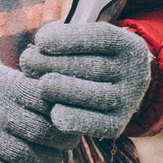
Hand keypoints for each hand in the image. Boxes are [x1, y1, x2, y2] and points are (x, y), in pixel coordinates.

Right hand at [0, 40, 76, 162]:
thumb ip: (16, 86)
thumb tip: (49, 99)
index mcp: (3, 85)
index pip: (52, 103)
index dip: (65, 110)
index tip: (66, 112)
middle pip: (50, 132)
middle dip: (65, 138)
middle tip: (66, 138)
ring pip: (38, 159)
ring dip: (51, 160)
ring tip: (49, 155)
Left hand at [19, 21, 152, 141]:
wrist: (114, 87)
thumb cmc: (89, 56)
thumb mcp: (86, 40)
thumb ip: (66, 37)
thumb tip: (41, 42)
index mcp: (130, 46)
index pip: (98, 38)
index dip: (67, 39)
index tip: (40, 40)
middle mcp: (135, 74)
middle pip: (91, 67)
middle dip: (54, 63)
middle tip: (27, 61)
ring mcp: (129, 102)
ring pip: (91, 95)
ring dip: (59, 89)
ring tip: (37, 83)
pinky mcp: (118, 125)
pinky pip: (94, 124)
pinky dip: (73, 119)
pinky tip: (53, 113)